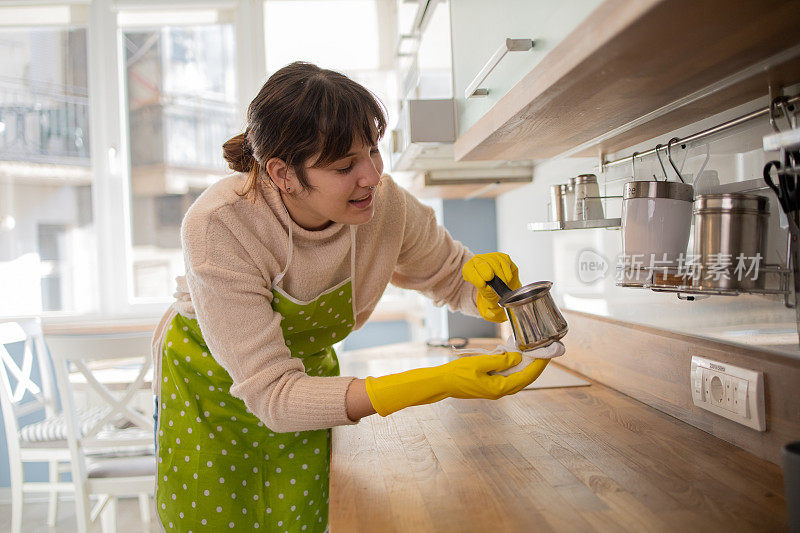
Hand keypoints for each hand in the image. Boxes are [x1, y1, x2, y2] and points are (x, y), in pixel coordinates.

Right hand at [365, 351, 546, 416]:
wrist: (442, 383)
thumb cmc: (458, 373)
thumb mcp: (480, 364)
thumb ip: (501, 361)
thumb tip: (517, 358)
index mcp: (501, 388)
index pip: (527, 376)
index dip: (540, 364)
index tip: (549, 353)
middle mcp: (501, 391)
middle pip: (526, 378)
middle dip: (537, 365)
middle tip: (546, 350)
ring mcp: (496, 389)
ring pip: (518, 377)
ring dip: (527, 366)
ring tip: (534, 352)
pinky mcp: (490, 385)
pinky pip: (508, 376)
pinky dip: (515, 367)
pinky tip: (516, 357)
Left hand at [462, 252, 520, 321]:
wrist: (503, 290)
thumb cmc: (492, 293)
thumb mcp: (486, 297)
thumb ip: (487, 293)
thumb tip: (490, 290)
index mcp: (469, 271)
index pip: (469, 271)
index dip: (475, 276)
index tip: (482, 283)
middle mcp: (478, 261)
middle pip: (481, 263)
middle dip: (485, 270)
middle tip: (490, 278)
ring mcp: (490, 257)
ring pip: (494, 261)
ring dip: (499, 274)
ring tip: (502, 283)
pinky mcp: (502, 257)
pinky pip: (505, 261)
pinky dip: (507, 271)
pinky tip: (507, 278)